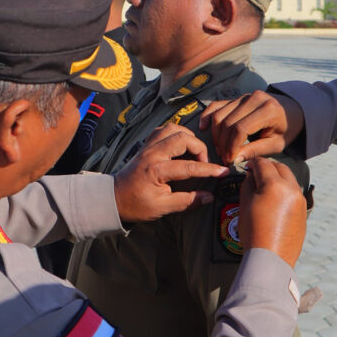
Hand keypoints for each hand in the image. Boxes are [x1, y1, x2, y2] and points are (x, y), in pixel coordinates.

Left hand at [114, 123, 228, 221]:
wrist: (113, 198)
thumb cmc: (136, 205)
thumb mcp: (162, 208)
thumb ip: (187, 201)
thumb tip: (208, 197)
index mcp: (156, 170)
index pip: (189, 166)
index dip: (209, 170)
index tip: (223, 172)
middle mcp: (152, 153)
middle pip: (183, 138)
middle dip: (200, 148)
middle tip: (204, 163)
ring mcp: (148, 146)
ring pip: (173, 129)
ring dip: (188, 137)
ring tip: (194, 152)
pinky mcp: (146, 145)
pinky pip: (163, 130)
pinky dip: (176, 134)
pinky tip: (181, 146)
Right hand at [199, 91, 304, 163]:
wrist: (293, 110)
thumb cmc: (286, 129)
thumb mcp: (276, 144)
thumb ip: (256, 150)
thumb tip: (235, 159)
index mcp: (268, 110)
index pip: (241, 128)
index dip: (232, 146)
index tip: (230, 159)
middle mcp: (254, 99)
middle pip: (228, 122)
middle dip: (223, 143)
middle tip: (224, 158)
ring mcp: (244, 96)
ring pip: (220, 115)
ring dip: (216, 134)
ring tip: (220, 149)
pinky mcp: (238, 97)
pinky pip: (218, 105)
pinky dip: (208, 115)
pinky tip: (203, 127)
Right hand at [238, 157, 306, 267]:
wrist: (271, 258)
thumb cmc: (254, 232)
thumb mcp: (244, 204)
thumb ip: (248, 184)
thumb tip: (252, 176)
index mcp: (275, 186)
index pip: (264, 164)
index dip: (253, 162)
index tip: (248, 165)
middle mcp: (291, 189)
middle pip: (280, 168)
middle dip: (268, 166)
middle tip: (257, 171)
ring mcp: (300, 200)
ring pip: (289, 179)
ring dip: (278, 177)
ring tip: (265, 184)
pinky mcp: (303, 211)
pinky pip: (294, 192)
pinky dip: (284, 189)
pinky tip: (274, 198)